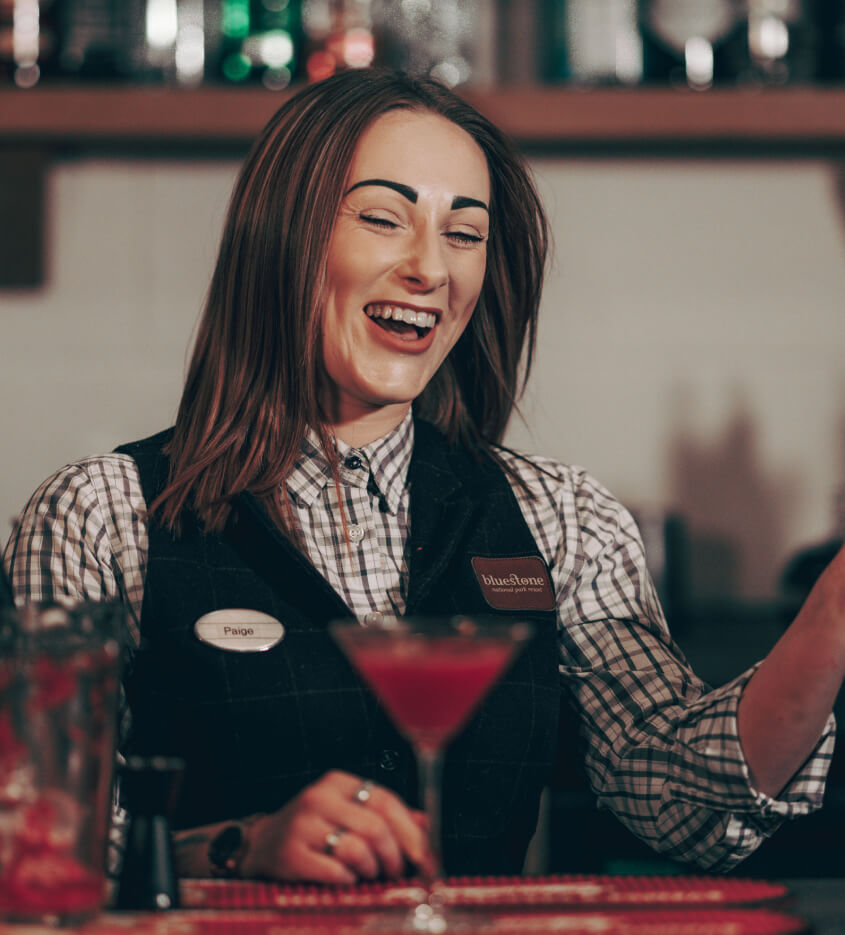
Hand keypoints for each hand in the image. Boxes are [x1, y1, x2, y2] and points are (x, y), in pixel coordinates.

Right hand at [240, 770, 432, 883]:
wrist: (261, 844)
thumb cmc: (314, 829)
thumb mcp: (347, 812)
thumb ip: (386, 816)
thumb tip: (426, 826)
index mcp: (338, 782)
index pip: (386, 800)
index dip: (410, 831)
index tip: (425, 856)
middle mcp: (319, 797)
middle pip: (374, 826)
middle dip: (394, 856)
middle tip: (397, 872)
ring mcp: (302, 825)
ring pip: (356, 849)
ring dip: (371, 869)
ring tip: (369, 873)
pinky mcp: (290, 854)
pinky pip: (334, 871)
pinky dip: (348, 879)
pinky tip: (347, 879)